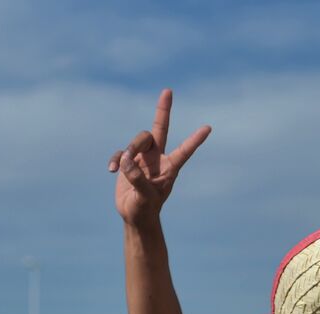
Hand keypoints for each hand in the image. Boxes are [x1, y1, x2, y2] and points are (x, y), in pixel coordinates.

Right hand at [108, 89, 210, 225]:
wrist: (135, 215)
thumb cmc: (145, 209)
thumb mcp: (145, 198)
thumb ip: (137, 179)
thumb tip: (126, 161)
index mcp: (170, 168)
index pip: (184, 151)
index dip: (195, 140)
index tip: (208, 129)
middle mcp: (158, 158)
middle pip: (159, 129)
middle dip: (163, 111)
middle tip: (168, 91)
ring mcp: (143, 158)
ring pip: (136, 141)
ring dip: (129, 151)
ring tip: (122, 168)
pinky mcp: (128, 161)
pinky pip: (120, 153)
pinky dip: (115, 160)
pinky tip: (111, 171)